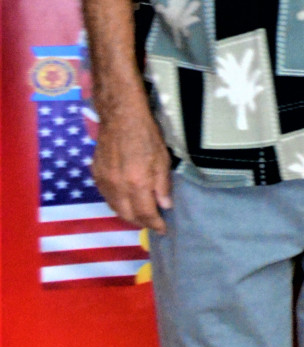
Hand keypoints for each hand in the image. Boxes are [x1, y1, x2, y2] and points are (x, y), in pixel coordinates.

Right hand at [90, 103, 172, 233]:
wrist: (120, 117)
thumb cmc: (146, 135)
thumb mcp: (162, 159)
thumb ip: (162, 185)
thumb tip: (165, 206)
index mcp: (136, 183)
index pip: (145, 214)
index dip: (155, 224)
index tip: (162, 229)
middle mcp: (117, 186)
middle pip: (128, 215)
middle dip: (141, 222)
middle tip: (152, 221)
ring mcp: (104, 181)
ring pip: (115, 208)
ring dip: (128, 214)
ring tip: (140, 213)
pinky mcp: (95, 174)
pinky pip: (106, 196)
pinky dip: (117, 202)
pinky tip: (125, 199)